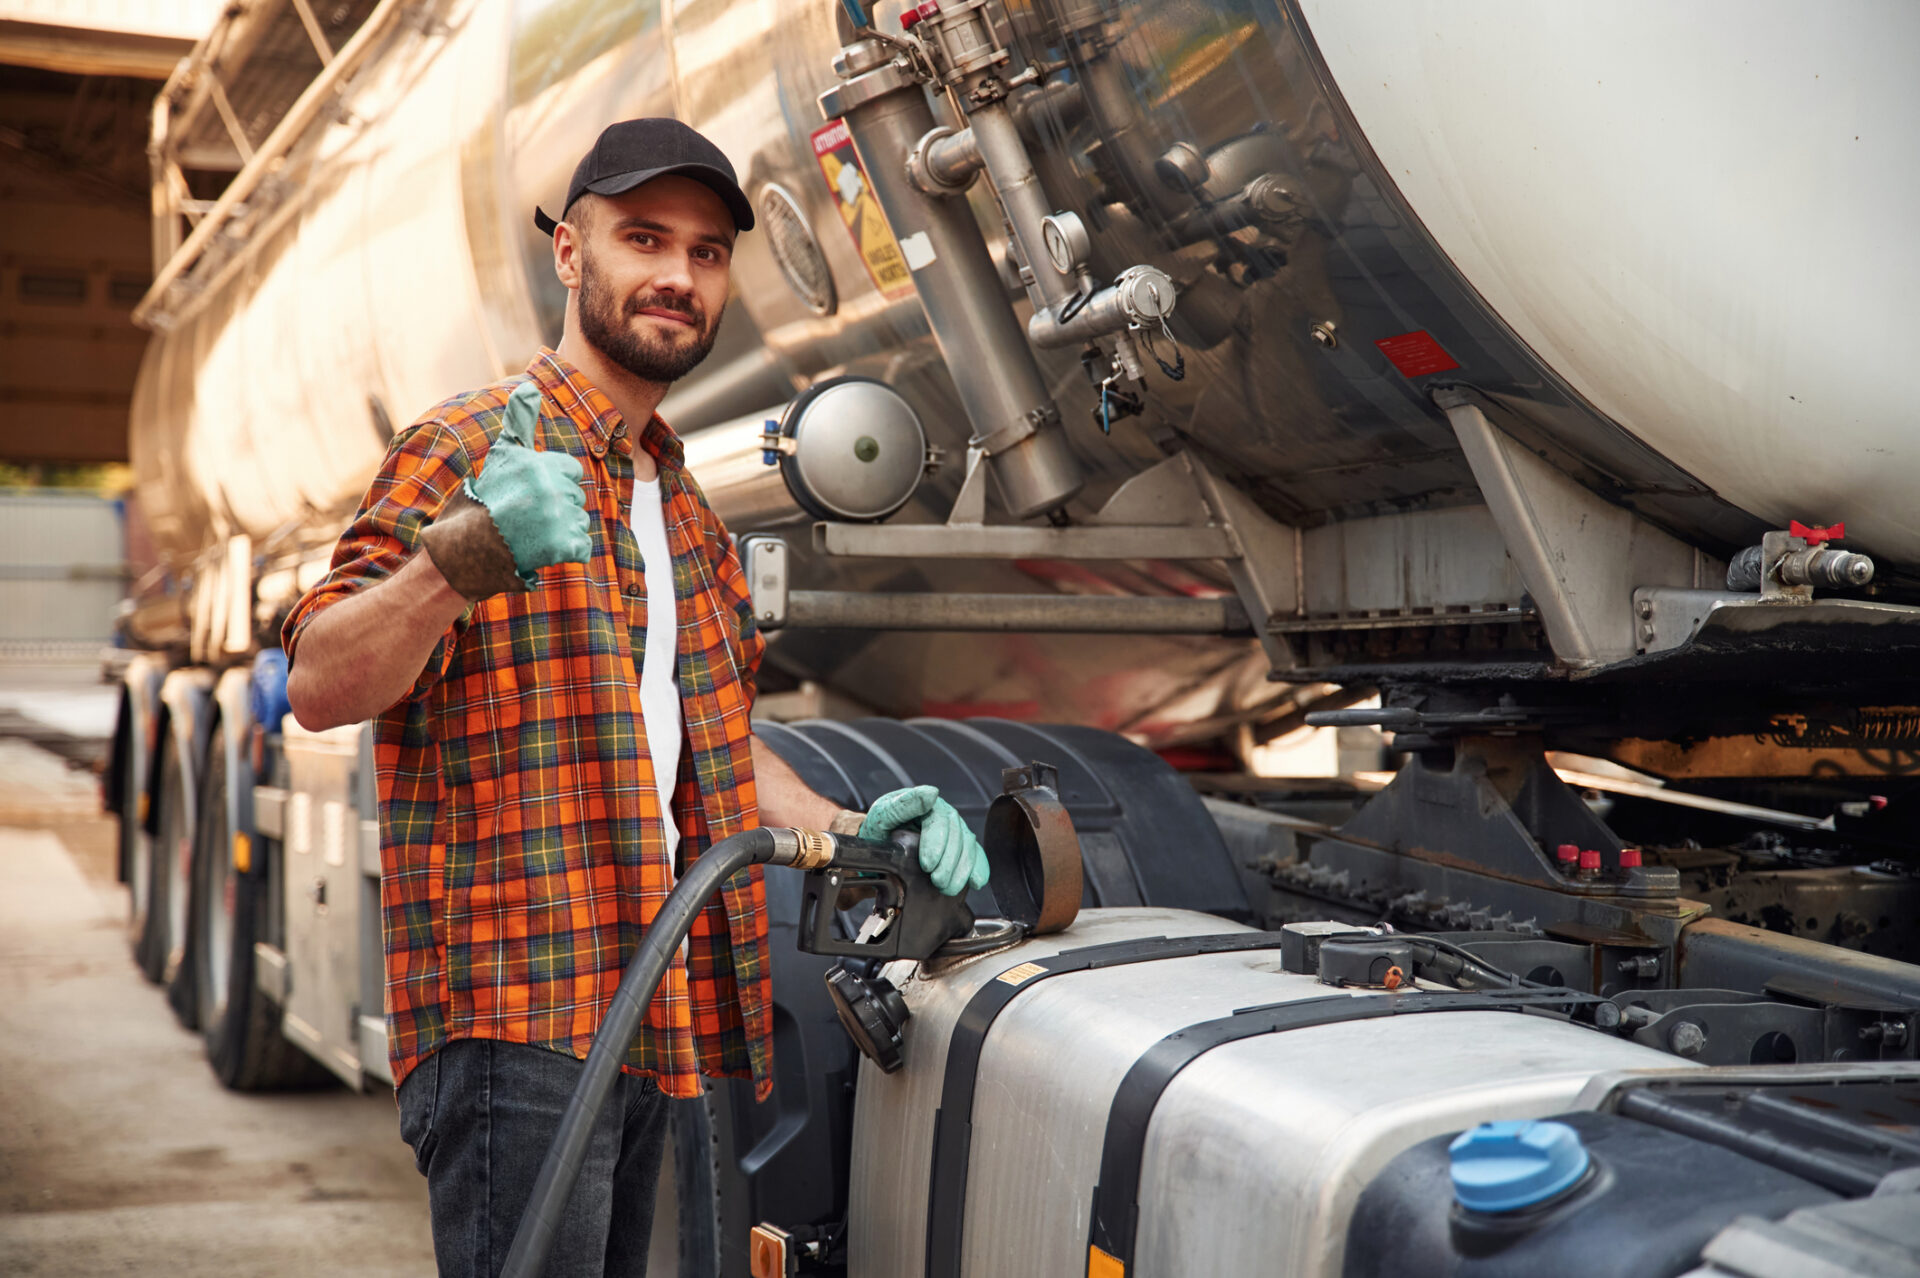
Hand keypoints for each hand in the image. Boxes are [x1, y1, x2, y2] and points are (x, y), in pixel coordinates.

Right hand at [420, 381, 591, 598]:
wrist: (470, 548)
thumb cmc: (488, 498)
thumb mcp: (503, 455)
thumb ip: (519, 421)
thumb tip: (530, 386)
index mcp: (539, 466)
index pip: (571, 471)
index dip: (552, 483)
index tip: (528, 492)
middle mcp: (550, 489)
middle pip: (576, 496)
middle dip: (556, 507)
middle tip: (526, 515)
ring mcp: (558, 520)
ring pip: (580, 522)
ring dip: (561, 530)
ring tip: (530, 532)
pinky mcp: (563, 547)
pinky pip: (581, 547)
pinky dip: (566, 551)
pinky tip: (542, 550)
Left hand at [859, 785, 988, 896]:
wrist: (879, 846)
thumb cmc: (879, 830)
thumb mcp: (882, 816)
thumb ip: (903, 805)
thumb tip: (931, 793)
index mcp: (925, 803)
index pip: (939, 820)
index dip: (936, 843)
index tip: (927, 864)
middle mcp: (943, 814)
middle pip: (956, 835)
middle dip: (949, 862)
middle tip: (938, 881)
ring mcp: (953, 830)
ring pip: (968, 845)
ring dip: (961, 869)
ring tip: (948, 887)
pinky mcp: (959, 846)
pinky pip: (975, 854)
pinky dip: (978, 868)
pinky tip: (976, 881)